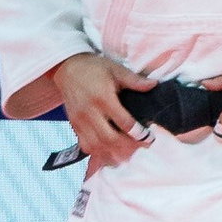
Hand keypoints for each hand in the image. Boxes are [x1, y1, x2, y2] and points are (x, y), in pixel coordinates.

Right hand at [53, 52, 149, 167]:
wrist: (67, 68)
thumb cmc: (94, 68)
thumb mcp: (116, 69)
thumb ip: (134, 80)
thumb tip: (154, 85)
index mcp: (103, 98)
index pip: (123, 122)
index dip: (137, 132)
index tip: (148, 136)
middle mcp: (90, 112)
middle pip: (109, 139)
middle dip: (128, 146)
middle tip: (142, 145)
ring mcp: (80, 121)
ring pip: (96, 146)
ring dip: (113, 153)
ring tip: (129, 152)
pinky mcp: (74, 126)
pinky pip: (86, 146)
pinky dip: (99, 153)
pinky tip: (111, 152)